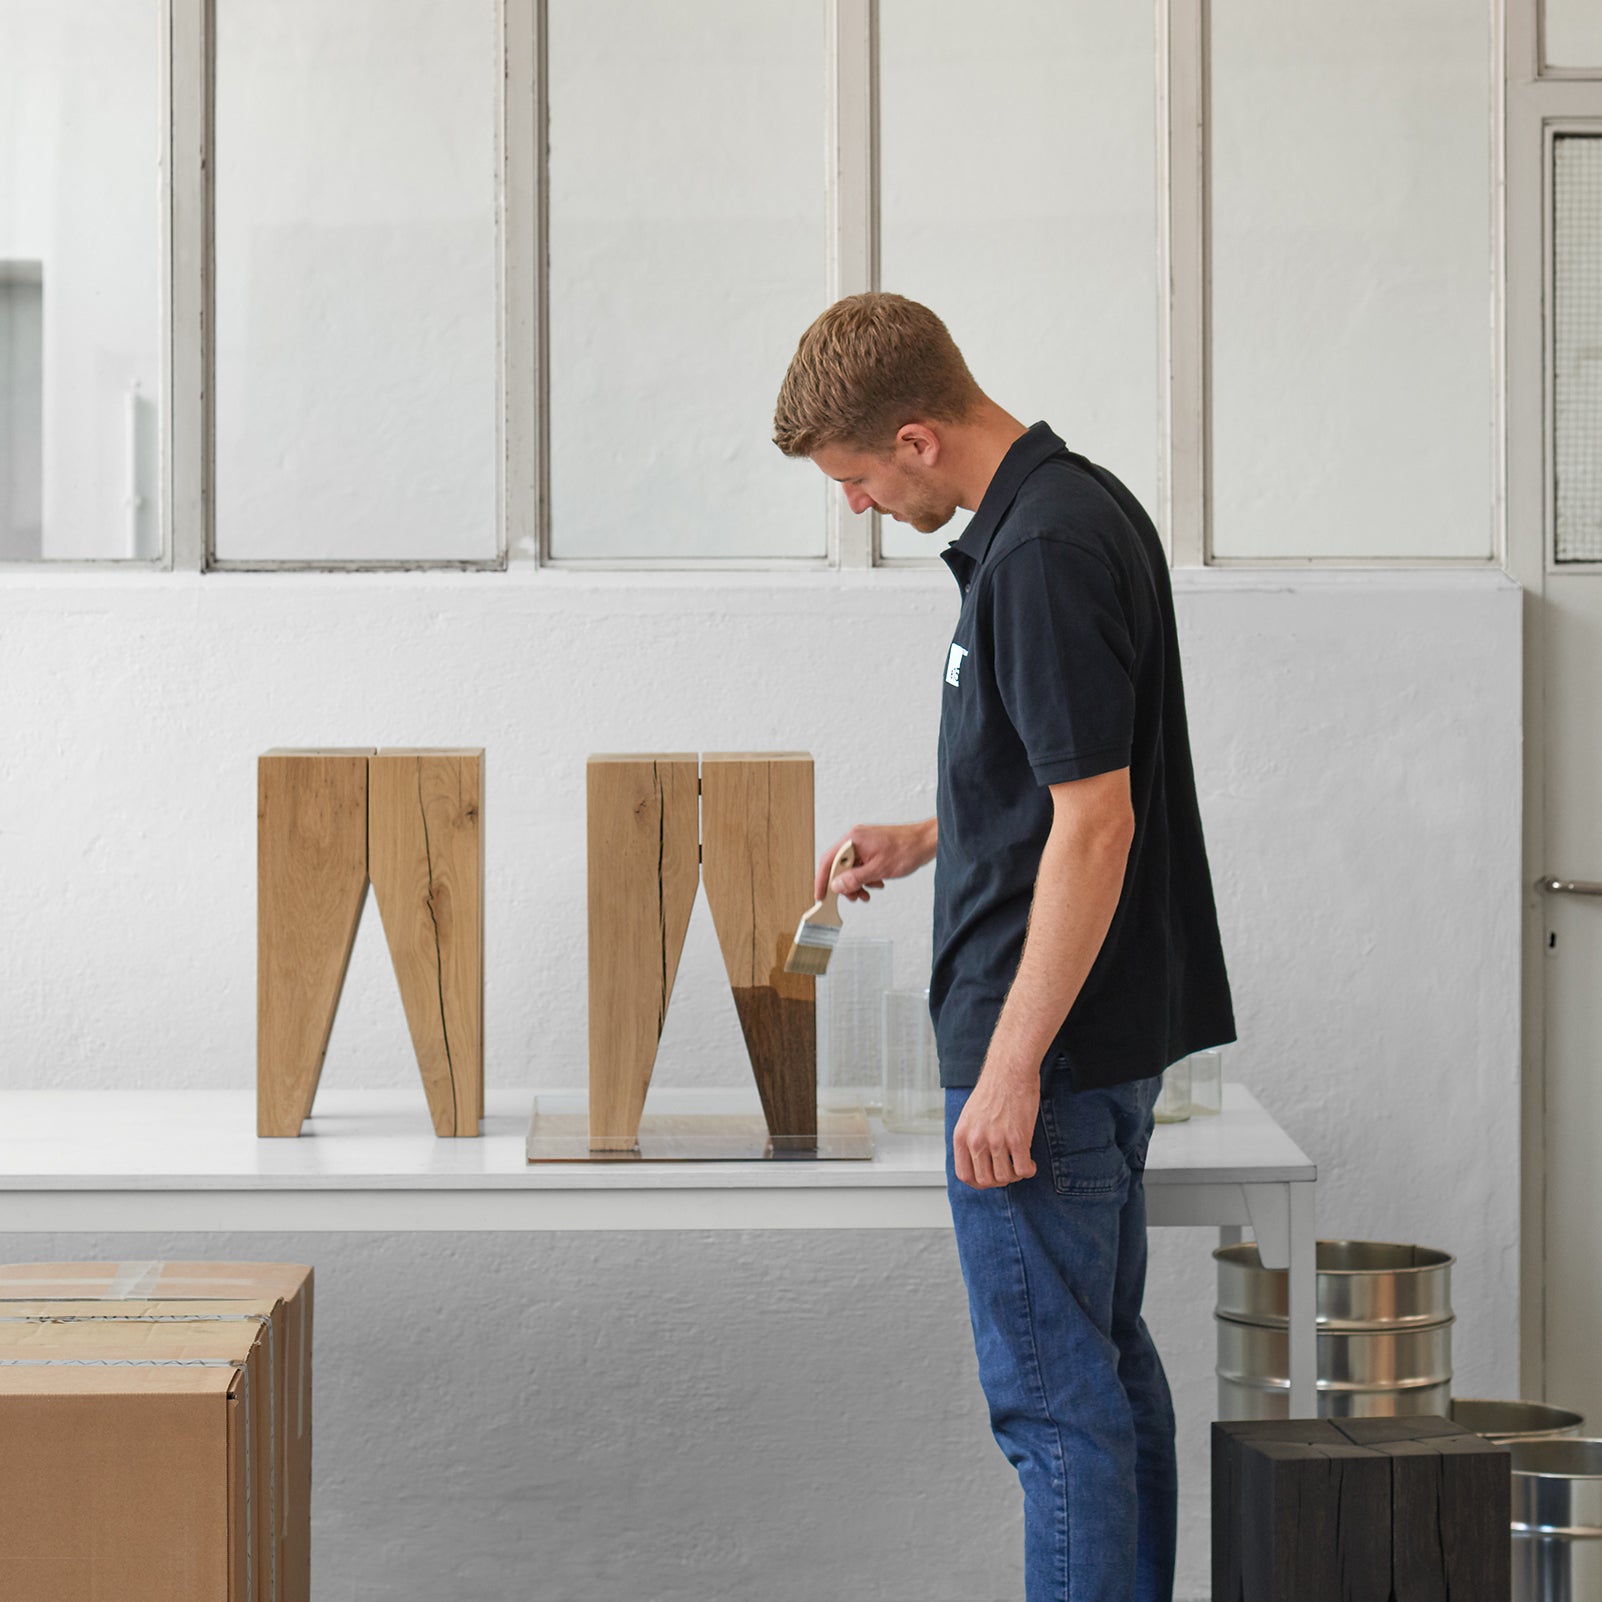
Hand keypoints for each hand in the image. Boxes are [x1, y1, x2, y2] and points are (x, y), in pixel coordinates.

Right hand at [814, 819, 936, 902]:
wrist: (926, 842)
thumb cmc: (907, 849)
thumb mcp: (879, 869)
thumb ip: (855, 878)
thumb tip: (836, 886)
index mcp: (853, 840)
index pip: (828, 861)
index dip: (822, 880)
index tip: (821, 896)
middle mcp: (855, 840)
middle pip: (839, 866)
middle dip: (845, 885)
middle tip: (854, 897)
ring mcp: (863, 844)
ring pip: (850, 868)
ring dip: (857, 883)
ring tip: (866, 893)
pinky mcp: (872, 850)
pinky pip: (861, 866)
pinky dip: (866, 878)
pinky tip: (877, 883)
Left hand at [952, 1067, 1038, 1188]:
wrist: (1009, 1071)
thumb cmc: (992, 1090)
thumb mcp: (969, 1116)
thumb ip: (971, 1138)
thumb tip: (978, 1162)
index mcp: (961, 1136)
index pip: (964, 1175)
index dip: (978, 1182)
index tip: (989, 1179)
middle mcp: (976, 1141)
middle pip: (985, 1180)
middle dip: (998, 1181)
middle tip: (1008, 1170)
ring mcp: (996, 1141)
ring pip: (1005, 1178)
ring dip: (1014, 1175)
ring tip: (1020, 1162)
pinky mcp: (1018, 1138)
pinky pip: (1024, 1170)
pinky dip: (1029, 1170)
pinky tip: (1030, 1161)